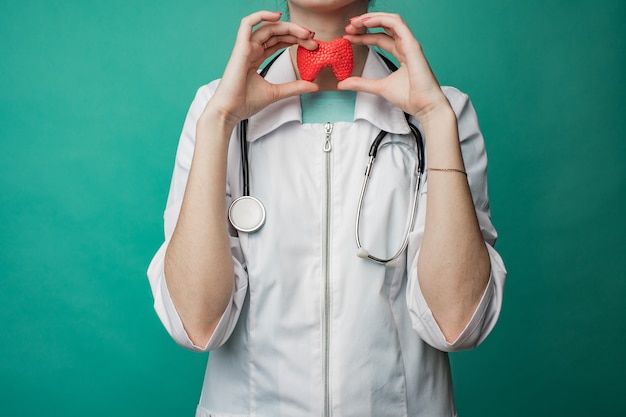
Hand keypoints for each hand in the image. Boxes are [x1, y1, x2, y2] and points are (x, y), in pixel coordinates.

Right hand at [202, 10, 318, 126]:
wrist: (230, 111)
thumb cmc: (245, 103)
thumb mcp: (277, 93)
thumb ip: (295, 87)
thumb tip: (314, 86)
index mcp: (257, 57)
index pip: (279, 41)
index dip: (296, 39)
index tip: (312, 44)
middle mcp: (251, 50)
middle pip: (277, 32)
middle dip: (297, 33)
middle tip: (313, 38)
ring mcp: (245, 47)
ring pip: (268, 27)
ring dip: (288, 27)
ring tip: (304, 32)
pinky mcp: (240, 48)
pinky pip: (247, 24)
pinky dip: (261, 15)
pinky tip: (277, 16)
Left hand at [340, 13, 450, 120]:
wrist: (424, 107)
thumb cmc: (409, 98)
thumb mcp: (378, 88)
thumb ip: (361, 83)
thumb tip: (341, 84)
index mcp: (401, 53)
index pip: (379, 38)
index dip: (363, 35)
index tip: (347, 37)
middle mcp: (405, 46)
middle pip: (384, 26)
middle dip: (365, 23)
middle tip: (349, 26)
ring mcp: (410, 44)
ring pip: (391, 21)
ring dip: (372, 18)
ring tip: (355, 22)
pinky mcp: (412, 46)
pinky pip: (397, 24)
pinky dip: (381, 20)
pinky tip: (367, 22)